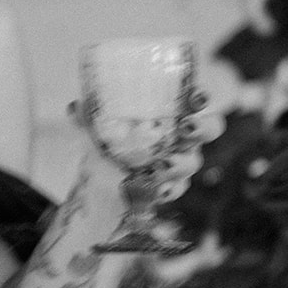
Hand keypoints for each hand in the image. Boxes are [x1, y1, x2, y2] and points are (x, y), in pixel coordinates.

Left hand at [68, 93, 225, 200]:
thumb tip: (76, 107)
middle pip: (211, 127)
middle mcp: (181, 135)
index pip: (196, 99)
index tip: (195, 97)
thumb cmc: (105, 143)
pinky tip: (156, 189)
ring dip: (179, 162)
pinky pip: (178, 188)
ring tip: (159, 164)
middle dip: (202, 127)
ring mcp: (179, 162)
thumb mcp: (94, 128)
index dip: (202, 97)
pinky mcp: (171, 186)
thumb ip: (88, 117)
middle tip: (185, 127)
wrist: (98, 182)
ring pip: (193, 161)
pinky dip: (168, 189)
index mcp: (170, 112)